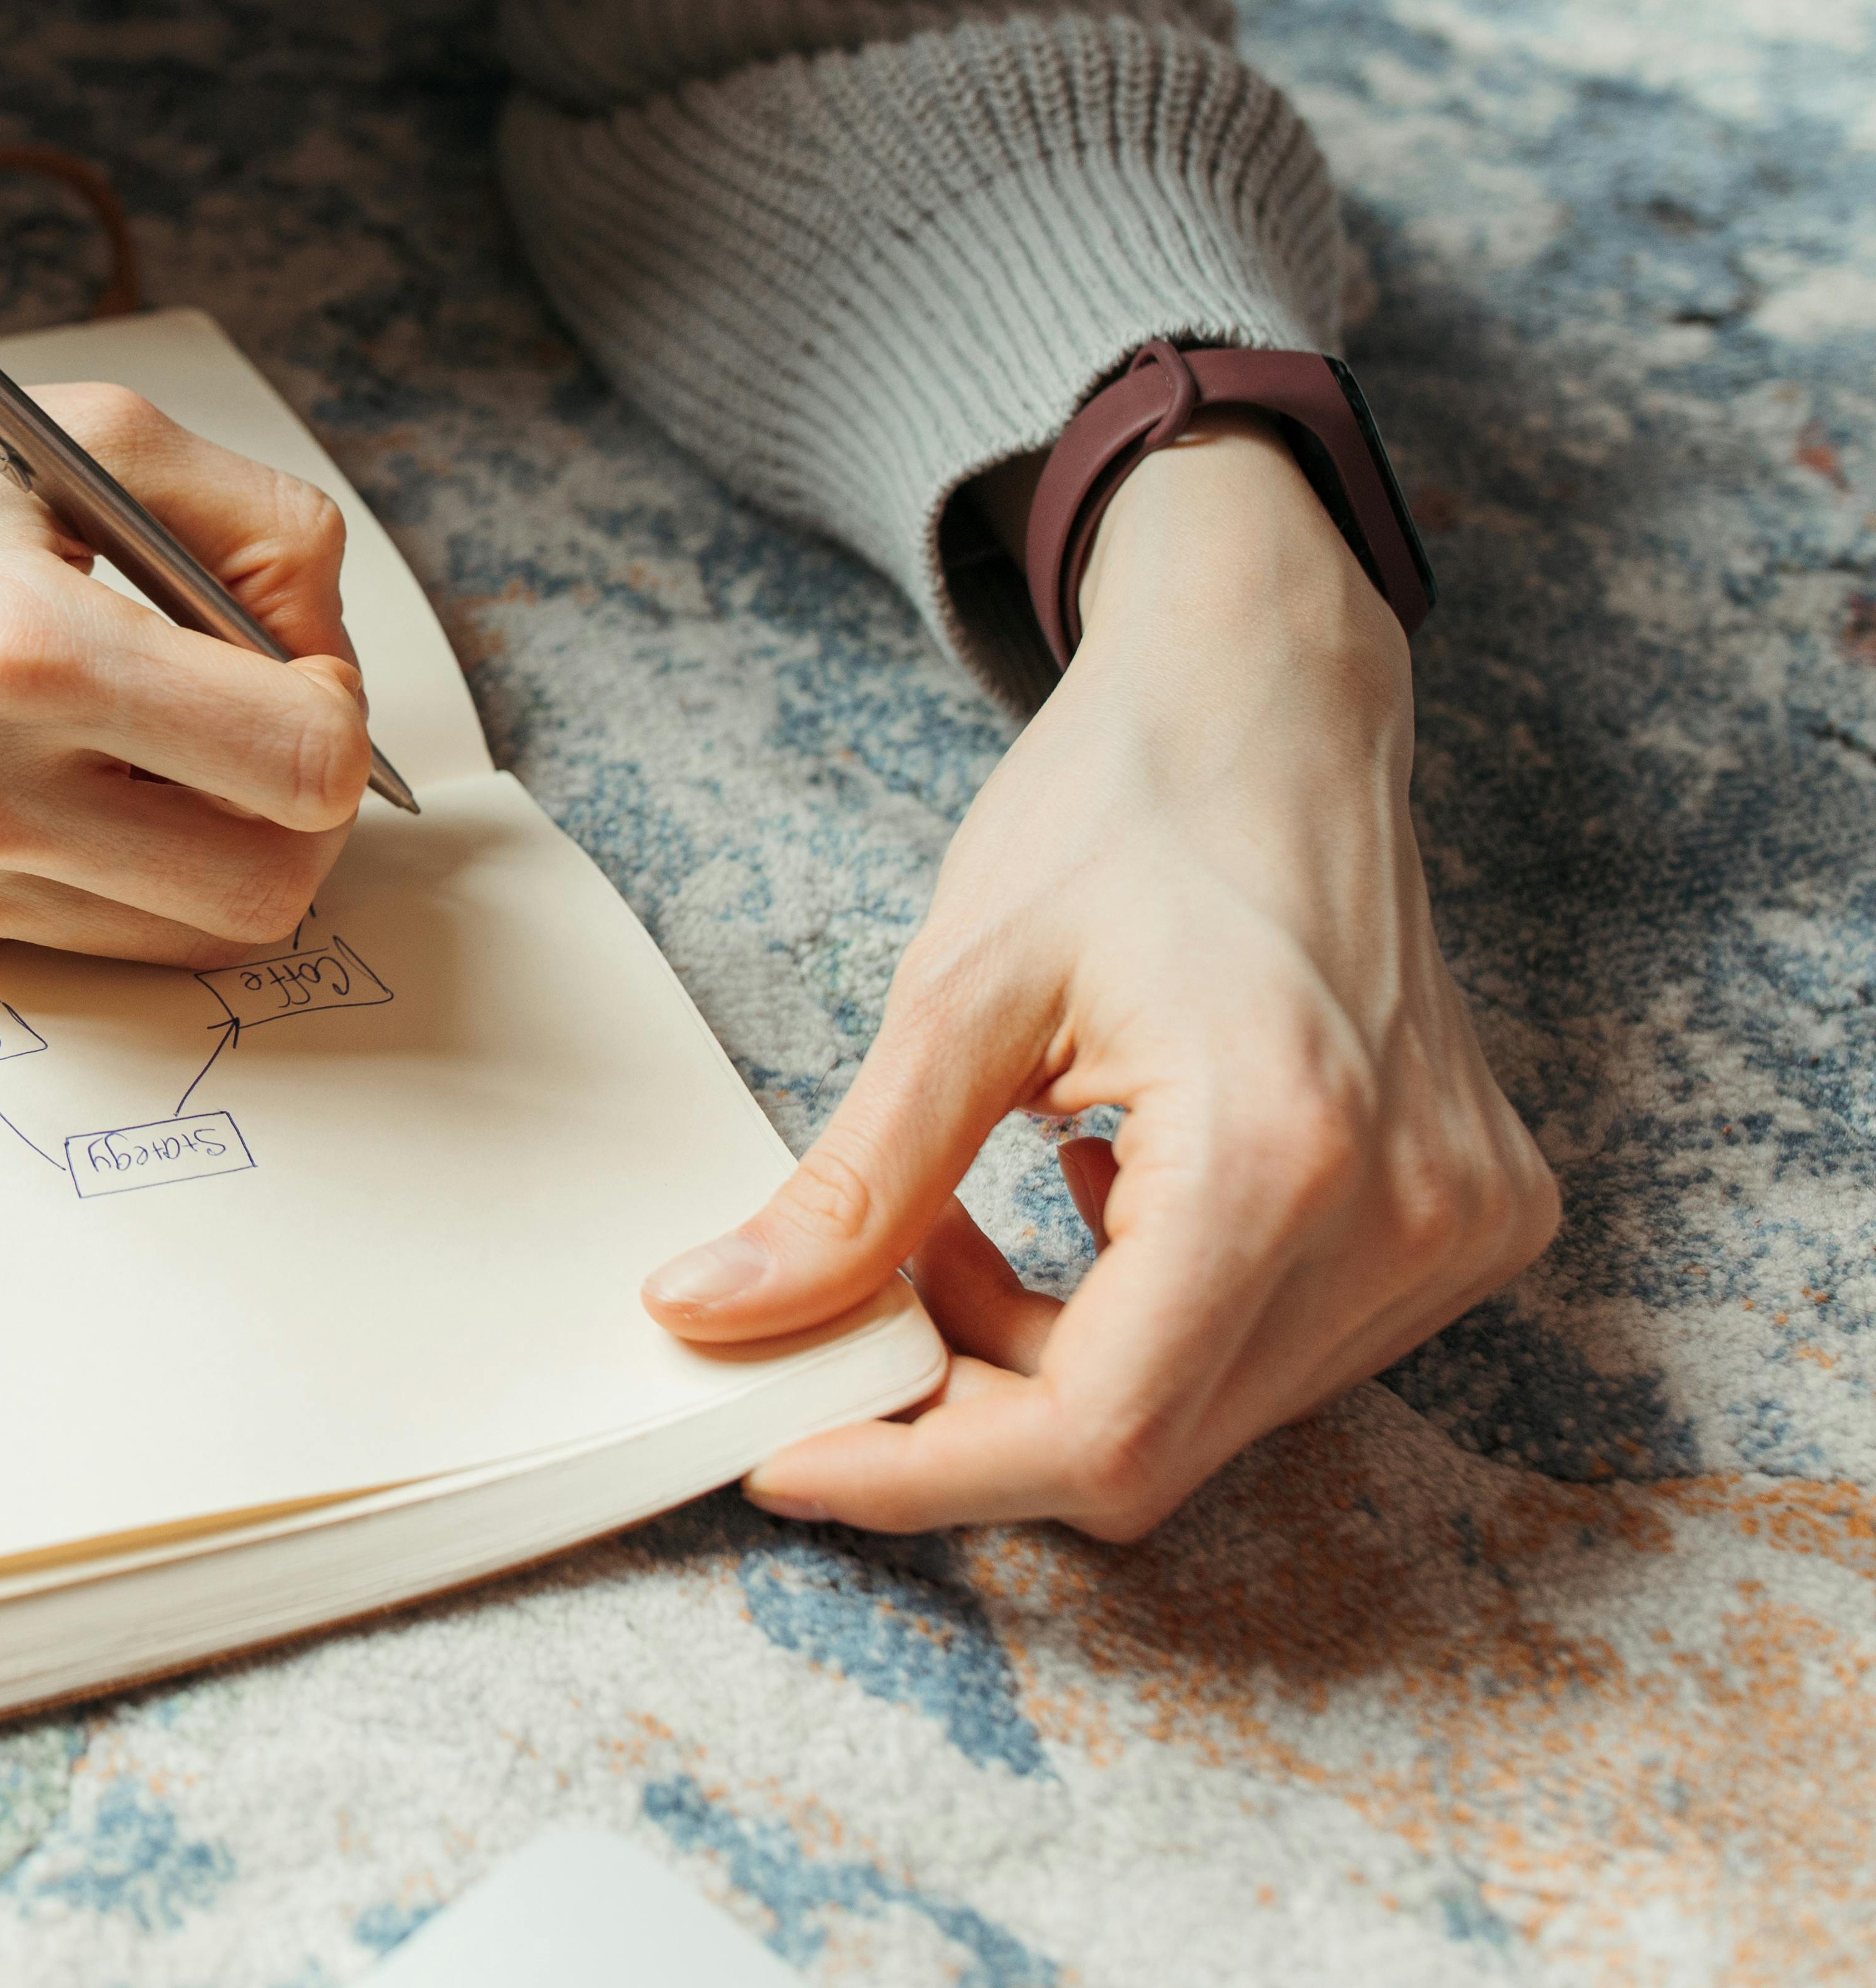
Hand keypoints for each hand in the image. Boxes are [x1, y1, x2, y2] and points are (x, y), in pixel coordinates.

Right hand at [0, 303, 375, 962]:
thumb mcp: (74, 435)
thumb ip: (255, 526)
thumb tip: (329, 653)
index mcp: (28, 647)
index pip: (306, 766)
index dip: (335, 712)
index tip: (287, 663)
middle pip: (271, 889)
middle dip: (301, 812)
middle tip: (251, 723)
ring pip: (190, 936)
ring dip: (214, 850)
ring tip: (156, 744)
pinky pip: (86, 935)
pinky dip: (115, 868)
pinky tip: (58, 771)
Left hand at [640, 414, 1556, 1536]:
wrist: (1275, 708)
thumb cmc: (1123, 814)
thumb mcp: (957, 994)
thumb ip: (849, 1185)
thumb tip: (711, 1315)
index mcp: (1286, 1156)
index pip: (1096, 1433)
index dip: (924, 1473)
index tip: (789, 1459)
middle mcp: (1405, 1223)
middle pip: (1149, 1449)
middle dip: (977, 1405)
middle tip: (872, 1290)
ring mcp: (1459, 1233)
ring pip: (1205, 1417)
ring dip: (1055, 1358)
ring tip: (975, 1212)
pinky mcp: (1471, 1226)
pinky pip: (1271, 1355)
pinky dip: (1142, 1320)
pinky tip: (1087, 1191)